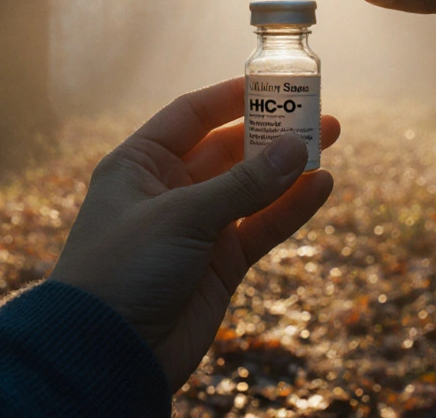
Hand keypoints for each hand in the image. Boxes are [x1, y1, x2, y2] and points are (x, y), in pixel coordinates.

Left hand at [50, 78, 340, 388]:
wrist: (107, 353)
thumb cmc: (124, 270)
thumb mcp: (182, 217)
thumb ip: (243, 184)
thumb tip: (297, 149)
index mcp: (139, 165)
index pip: (190, 116)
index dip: (230, 97)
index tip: (272, 82)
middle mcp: (167, 191)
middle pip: (226, 149)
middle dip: (269, 132)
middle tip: (314, 112)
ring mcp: (195, 229)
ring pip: (250, 189)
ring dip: (287, 167)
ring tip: (328, 140)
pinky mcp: (218, 265)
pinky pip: (260, 227)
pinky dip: (289, 209)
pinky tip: (320, 188)